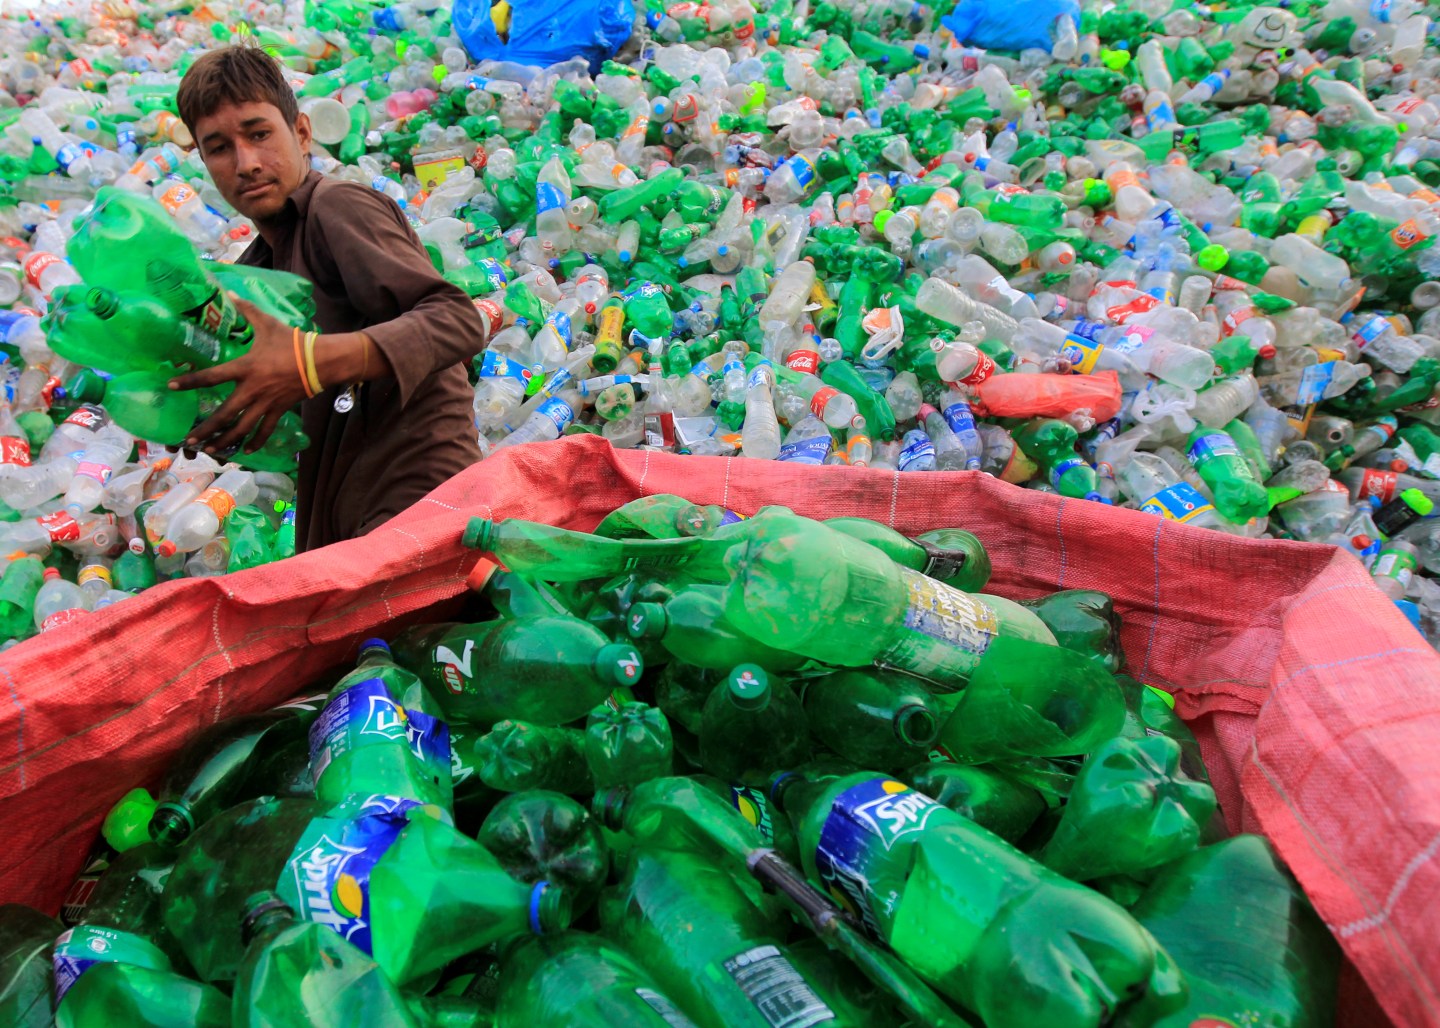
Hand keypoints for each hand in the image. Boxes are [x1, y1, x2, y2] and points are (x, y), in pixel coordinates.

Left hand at [168, 293, 310, 455]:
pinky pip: (266, 430)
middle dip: (206, 429)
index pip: (212, 376)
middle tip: (189, 439)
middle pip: (225, 414)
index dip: (191, 381)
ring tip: (212, 451)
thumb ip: (246, 310)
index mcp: (246, 368)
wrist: (321, 361)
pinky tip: (246, 451)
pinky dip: (256, 441)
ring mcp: (266, 403)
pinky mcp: (279, 410)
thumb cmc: (292, 342)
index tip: (172, 386)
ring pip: (242, 427)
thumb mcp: (268, 324)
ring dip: (226, 441)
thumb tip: (229, 292)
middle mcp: (252, 390)